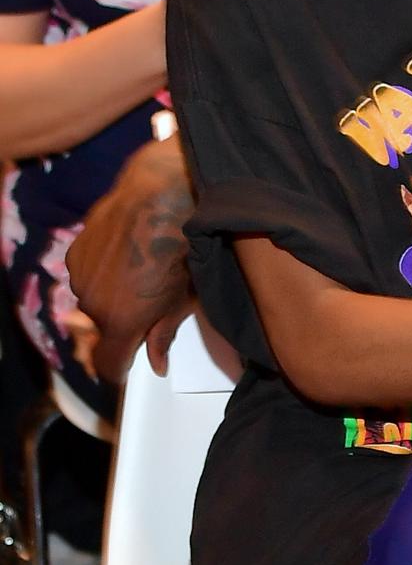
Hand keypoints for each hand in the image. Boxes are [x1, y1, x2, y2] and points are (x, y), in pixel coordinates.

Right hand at [66, 135, 193, 386]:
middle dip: (123, 322)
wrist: (161, 197)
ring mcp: (80, 276)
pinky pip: (87, 272)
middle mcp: (92, 304)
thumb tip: (156, 364)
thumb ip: (164, 335)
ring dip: (110, 293)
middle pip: (105, 328)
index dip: (119, 367)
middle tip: (151, 300)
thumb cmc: (183, 250)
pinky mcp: (75, 250)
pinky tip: (125, 251)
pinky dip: (102, 269)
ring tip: (139, 270)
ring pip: (93, 298)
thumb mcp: (184, 300)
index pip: (108, 364)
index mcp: (121, 322)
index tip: (129, 364)